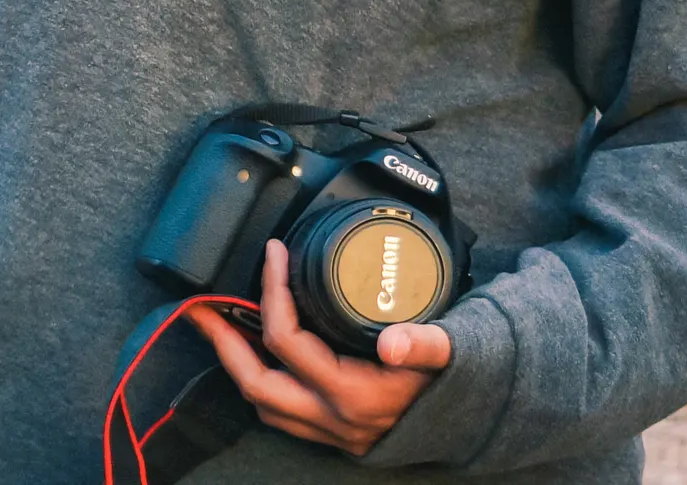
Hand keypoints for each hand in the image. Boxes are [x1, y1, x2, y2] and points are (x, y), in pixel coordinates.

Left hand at [190, 239, 450, 455]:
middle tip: (199, 306)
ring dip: (239, 365)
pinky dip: (264, 383)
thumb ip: (427, 344)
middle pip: (256, 384)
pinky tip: (258, 355)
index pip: (287, 339)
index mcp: (354, 396)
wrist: (487, 419)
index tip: (270, 253)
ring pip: (265, 404)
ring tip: (219, 326)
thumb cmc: (466, 378)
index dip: (271, 291)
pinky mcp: (337, 435)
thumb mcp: (453, 352)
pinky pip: (283, 415)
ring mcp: (334, 432)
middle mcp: (336, 420)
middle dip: (222, 343)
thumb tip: (397, 344)